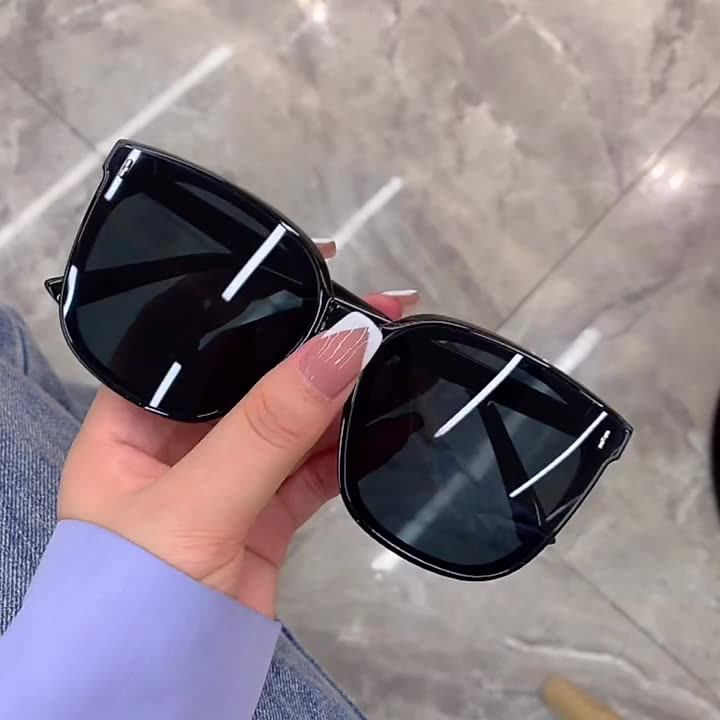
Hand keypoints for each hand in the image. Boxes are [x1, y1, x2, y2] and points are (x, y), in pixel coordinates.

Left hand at [59, 292, 416, 618]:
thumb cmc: (136, 601)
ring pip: (290, 419)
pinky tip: (382, 419)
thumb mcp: (196, 503)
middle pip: (252, 375)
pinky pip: (311, 467)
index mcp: (131, 422)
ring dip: (338, 393)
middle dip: (309, 343)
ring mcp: (226, 477)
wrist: (155, 697)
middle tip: (372, 310)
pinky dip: (347, 446)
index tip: (306, 267)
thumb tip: (343, 345)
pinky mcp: (264, 513)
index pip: (192, 338)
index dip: (248, 301)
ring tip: (391, 352)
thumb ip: (268, 427)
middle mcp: (177, 442)